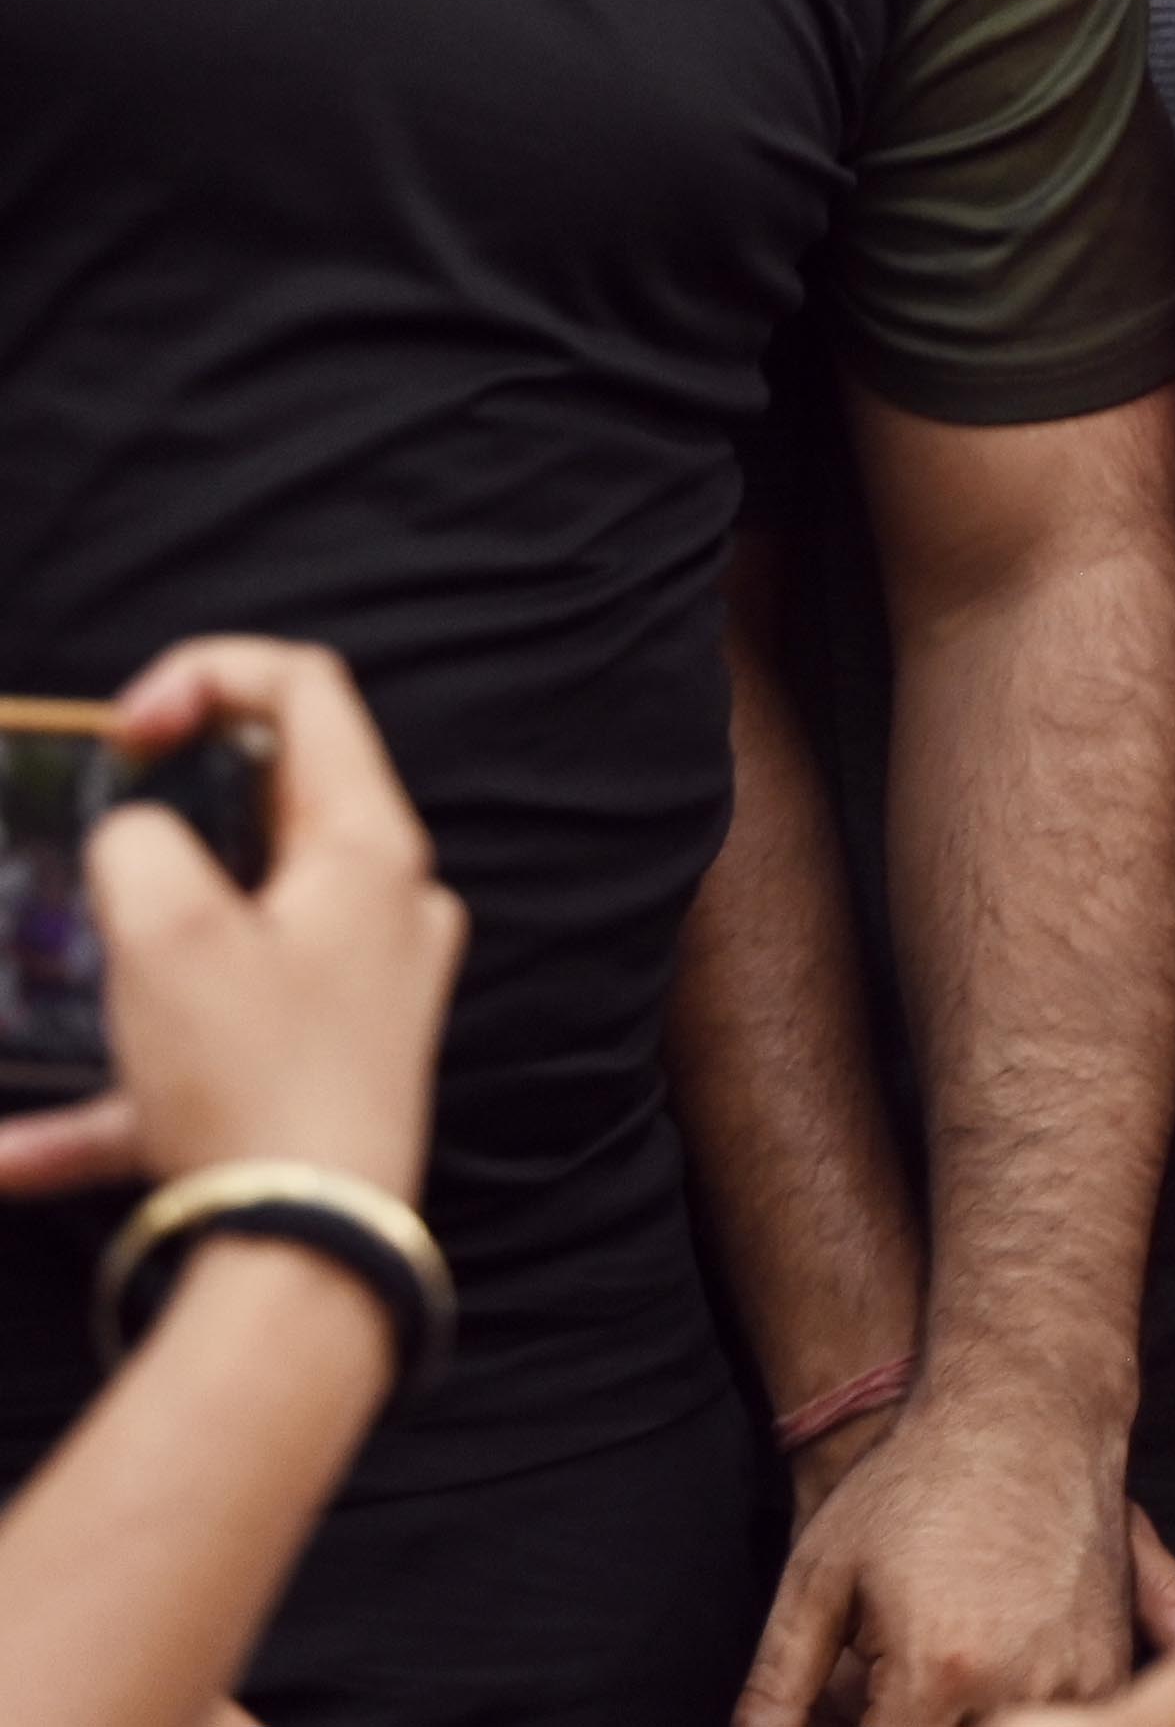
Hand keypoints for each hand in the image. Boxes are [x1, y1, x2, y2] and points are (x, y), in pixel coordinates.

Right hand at [0, 635, 459, 1203]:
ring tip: (53, 970)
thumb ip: (141, 846)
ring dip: (118, 963)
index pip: (306, 693)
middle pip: (264, 812)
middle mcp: (379, 911)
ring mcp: (350, 1000)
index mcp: (367, 848)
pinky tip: (10, 1154)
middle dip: (157, 819)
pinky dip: (102, 1099)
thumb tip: (140, 841)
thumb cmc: (250, 1076)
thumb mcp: (166, 930)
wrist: (306, 1256)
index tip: (118, 730)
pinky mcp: (306, 1083)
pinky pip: (186, 1068)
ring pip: (211, 948)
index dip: (204, 675)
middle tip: (84, 838)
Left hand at [741, 1373, 1149, 1726]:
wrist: (1028, 1408)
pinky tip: (981, 1678)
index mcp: (936, 1675)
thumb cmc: (917, 1485)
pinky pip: (1062, 1720)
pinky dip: (1011, 1714)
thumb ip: (776, 1687)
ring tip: (931, 1672)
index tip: (845, 1709)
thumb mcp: (820, 1581)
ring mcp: (1080, 1679)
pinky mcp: (1110, 1664)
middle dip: (904, 1724)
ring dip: (958, 1720)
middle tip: (879, 1686)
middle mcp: (1019, 1689)